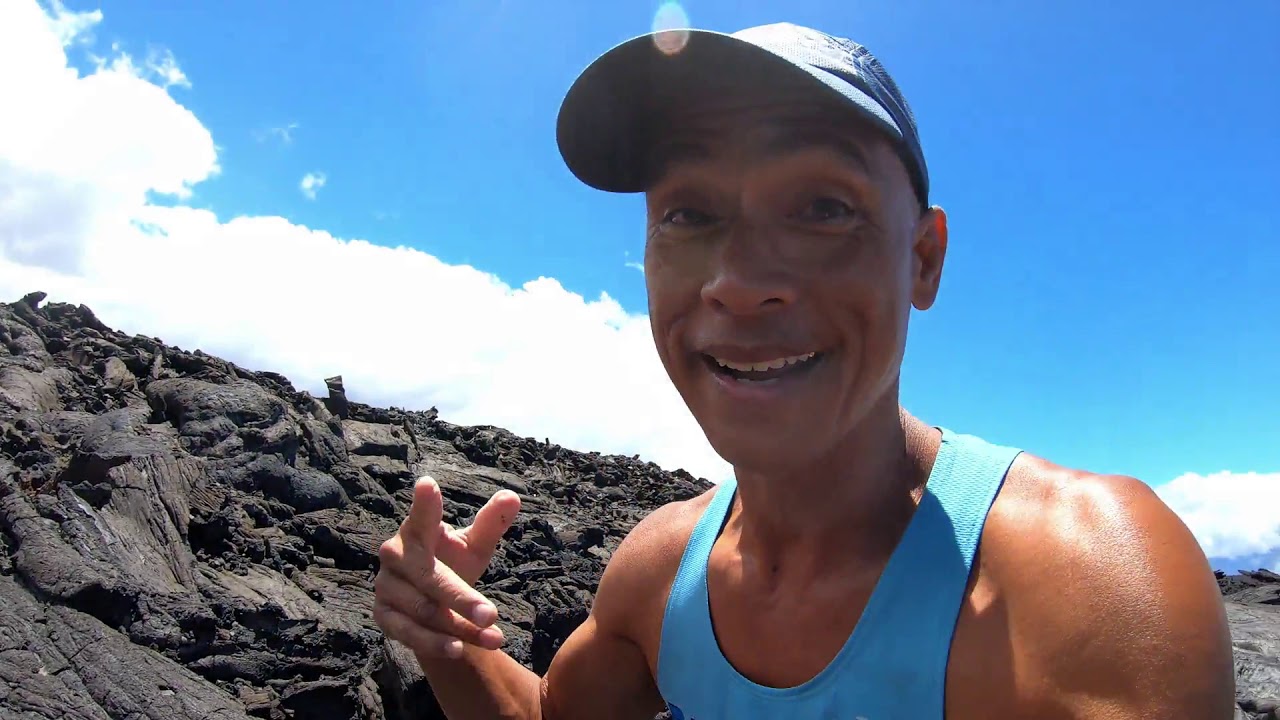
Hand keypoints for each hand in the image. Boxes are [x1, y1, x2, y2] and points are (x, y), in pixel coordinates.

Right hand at [374, 475, 520, 658]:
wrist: (428, 601)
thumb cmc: (452, 562)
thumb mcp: (473, 545)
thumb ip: (490, 524)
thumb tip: (513, 497)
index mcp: (416, 530)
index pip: (421, 516)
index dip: (424, 504)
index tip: (427, 484)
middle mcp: (395, 555)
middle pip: (430, 577)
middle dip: (462, 598)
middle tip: (492, 613)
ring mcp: (386, 586)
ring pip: (425, 610)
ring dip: (460, 627)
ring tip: (494, 637)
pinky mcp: (383, 615)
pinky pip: (410, 633)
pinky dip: (436, 643)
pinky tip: (460, 649)